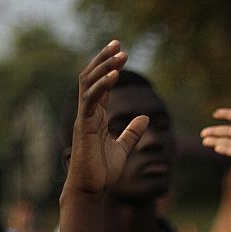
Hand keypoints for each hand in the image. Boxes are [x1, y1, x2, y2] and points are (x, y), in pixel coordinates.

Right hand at [65, 41, 149, 195]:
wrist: (91, 188)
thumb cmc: (103, 171)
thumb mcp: (123, 148)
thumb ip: (132, 132)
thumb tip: (146, 118)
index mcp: (96, 116)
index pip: (102, 84)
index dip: (111, 67)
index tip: (122, 52)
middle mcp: (88, 112)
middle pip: (92, 78)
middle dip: (104, 59)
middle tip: (118, 43)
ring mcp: (84, 118)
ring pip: (89, 84)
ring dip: (104, 67)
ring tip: (119, 53)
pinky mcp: (84, 126)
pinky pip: (90, 100)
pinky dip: (101, 86)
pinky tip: (113, 75)